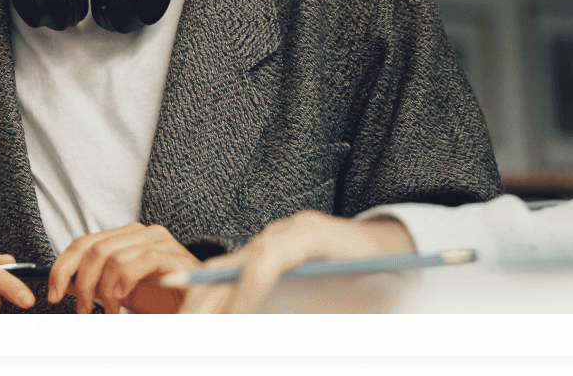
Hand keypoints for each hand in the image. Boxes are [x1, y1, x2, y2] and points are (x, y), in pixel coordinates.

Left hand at [47, 222, 200, 313]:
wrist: (196, 307)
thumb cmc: (161, 299)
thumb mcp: (119, 291)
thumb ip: (96, 283)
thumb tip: (62, 285)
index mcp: (127, 237)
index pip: (84, 242)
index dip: (62, 267)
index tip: (53, 294)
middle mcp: (143, 232)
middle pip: (94, 248)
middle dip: (81, 284)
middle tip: (81, 310)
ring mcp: (160, 241)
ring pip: (113, 257)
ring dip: (104, 292)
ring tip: (109, 312)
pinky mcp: (173, 255)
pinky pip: (137, 263)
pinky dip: (124, 286)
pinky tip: (124, 303)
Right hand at [179, 211, 412, 313]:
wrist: (388, 245)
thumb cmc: (382, 274)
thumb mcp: (366, 297)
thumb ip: (331, 312)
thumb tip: (285, 325)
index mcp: (313, 234)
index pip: (268, 258)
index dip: (247, 293)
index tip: (236, 326)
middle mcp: (284, 232)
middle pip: (233, 265)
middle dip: (211, 307)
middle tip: (192, 339)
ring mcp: (270, 240)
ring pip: (221, 271)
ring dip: (200, 307)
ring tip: (184, 336)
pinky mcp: (263, 252)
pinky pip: (225, 275)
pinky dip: (206, 299)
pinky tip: (193, 321)